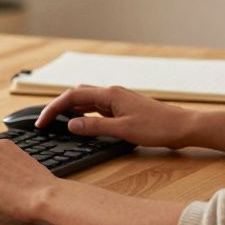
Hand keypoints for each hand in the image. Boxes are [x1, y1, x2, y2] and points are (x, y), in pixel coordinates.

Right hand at [36, 85, 194, 147]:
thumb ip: (95, 127)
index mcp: (110, 95)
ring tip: (57, 123)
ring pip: (86, 100)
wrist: (183, 127)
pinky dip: (84, 114)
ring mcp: (117, 100)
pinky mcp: (122, 108)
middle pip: (76, 94)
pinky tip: (81, 124)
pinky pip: (96, 108)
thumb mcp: (123, 130)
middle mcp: (111, 93)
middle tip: (45, 122)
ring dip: (70, 109)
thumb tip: (71, 125)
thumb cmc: (158, 127)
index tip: (41, 122)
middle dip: (58, 106)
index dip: (53, 108)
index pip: (72, 96)